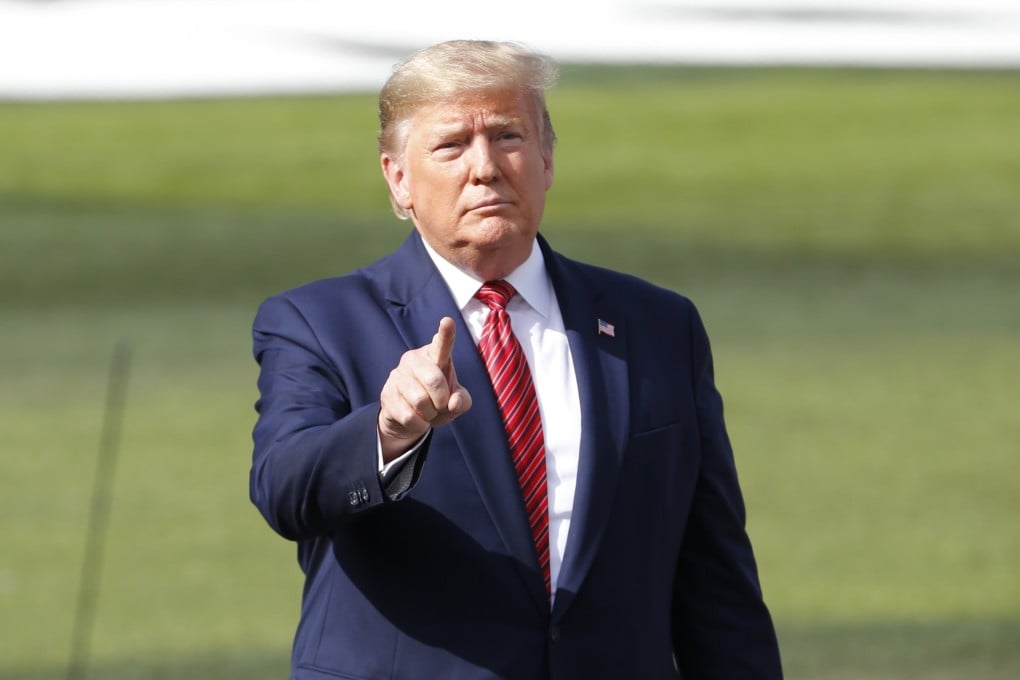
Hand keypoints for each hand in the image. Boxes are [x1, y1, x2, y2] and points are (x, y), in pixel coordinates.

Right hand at [378, 317, 471, 462]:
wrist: (410, 418)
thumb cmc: (437, 401)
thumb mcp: (456, 401)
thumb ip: (462, 400)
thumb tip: (453, 402)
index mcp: (435, 355)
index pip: (442, 343)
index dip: (446, 334)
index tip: (448, 321)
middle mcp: (414, 359)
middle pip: (434, 381)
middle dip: (442, 400)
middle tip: (440, 404)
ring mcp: (398, 375)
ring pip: (421, 401)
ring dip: (429, 414)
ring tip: (427, 411)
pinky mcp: (386, 394)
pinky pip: (409, 415)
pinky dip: (419, 424)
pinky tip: (417, 419)